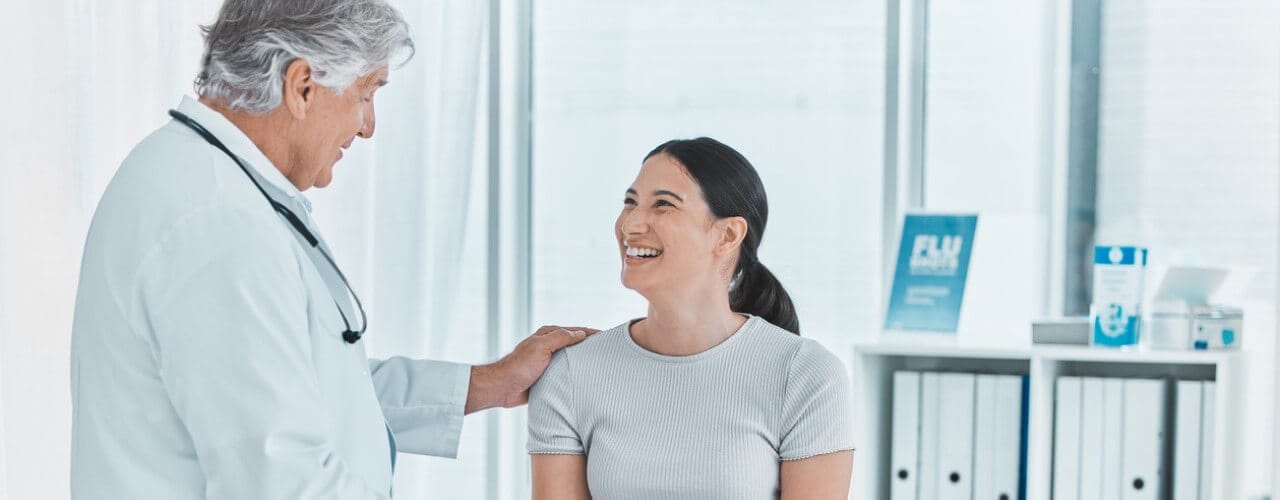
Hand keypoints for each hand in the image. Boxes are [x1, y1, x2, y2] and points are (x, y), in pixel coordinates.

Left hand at [465, 325, 598, 413]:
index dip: (593, 333)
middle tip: (612, 353)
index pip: (577, 331)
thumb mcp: (541, 348)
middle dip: (592, 347)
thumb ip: (560, 338)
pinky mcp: (549, 377)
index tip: (610, 337)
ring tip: (603, 367)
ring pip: (573, 360)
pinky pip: (567, 375)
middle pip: (577, 345)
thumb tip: (581, 333)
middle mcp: (550, 346)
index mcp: (548, 335)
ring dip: (585, 363)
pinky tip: (587, 381)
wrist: (502, 389)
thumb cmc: (518, 367)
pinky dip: (577, 376)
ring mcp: (550, 362)